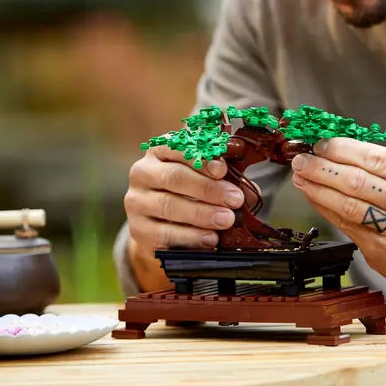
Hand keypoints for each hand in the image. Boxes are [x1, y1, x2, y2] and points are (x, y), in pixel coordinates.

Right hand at [125, 146, 246, 253]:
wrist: (160, 223)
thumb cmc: (187, 192)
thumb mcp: (204, 177)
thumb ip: (224, 178)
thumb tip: (249, 192)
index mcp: (159, 151)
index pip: (176, 147)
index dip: (201, 158)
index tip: (223, 170)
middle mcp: (142, 173)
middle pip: (174, 177)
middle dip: (208, 189)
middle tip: (235, 199)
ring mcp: (136, 202)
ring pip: (168, 206)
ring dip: (202, 214)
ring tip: (226, 219)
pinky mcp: (138, 230)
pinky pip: (164, 234)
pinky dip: (190, 237)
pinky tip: (210, 238)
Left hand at [289, 137, 385, 289]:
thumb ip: (381, 163)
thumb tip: (334, 149)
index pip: (374, 159)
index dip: (342, 150)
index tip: (320, 144)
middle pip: (357, 182)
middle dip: (322, 168)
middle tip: (301, 160)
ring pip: (348, 206)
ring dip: (318, 189)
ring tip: (301, 177)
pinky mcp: (381, 253)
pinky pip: (346, 225)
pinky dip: (325, 209)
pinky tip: (314, 197)